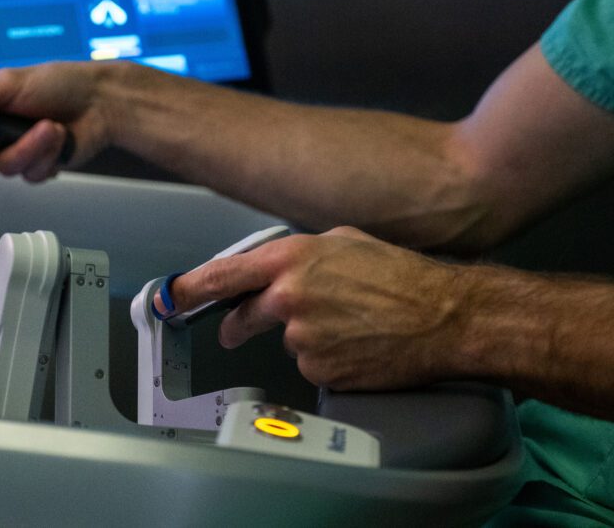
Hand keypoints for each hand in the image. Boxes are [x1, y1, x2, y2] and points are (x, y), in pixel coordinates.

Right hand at [0, 60, 146, 190]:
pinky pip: (35, 173)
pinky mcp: (42, 166)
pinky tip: (58, 136)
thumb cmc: (60, 83)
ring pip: (10, 168)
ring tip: (47, 126)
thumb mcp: (8, 84)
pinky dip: (48, 154)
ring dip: (31, 147)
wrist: (101, 100)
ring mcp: (21, 153)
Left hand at [154, 226, 465, 390]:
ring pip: (285, 343)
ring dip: (306, 338)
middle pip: (242, 320)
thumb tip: (270, 268)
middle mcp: (289, 298)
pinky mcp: (321, 371)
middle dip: (239, 327)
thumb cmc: (399, 274)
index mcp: (290, 259)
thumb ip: (296, 254)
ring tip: (350, 325)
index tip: (169, 298)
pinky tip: (356, 346)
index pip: (222, 276)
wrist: (444, 316)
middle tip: (243, 330)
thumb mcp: (342, 242)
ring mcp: (303, 339)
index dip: (189, 289)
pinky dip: (327, 360)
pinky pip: (310, 367)